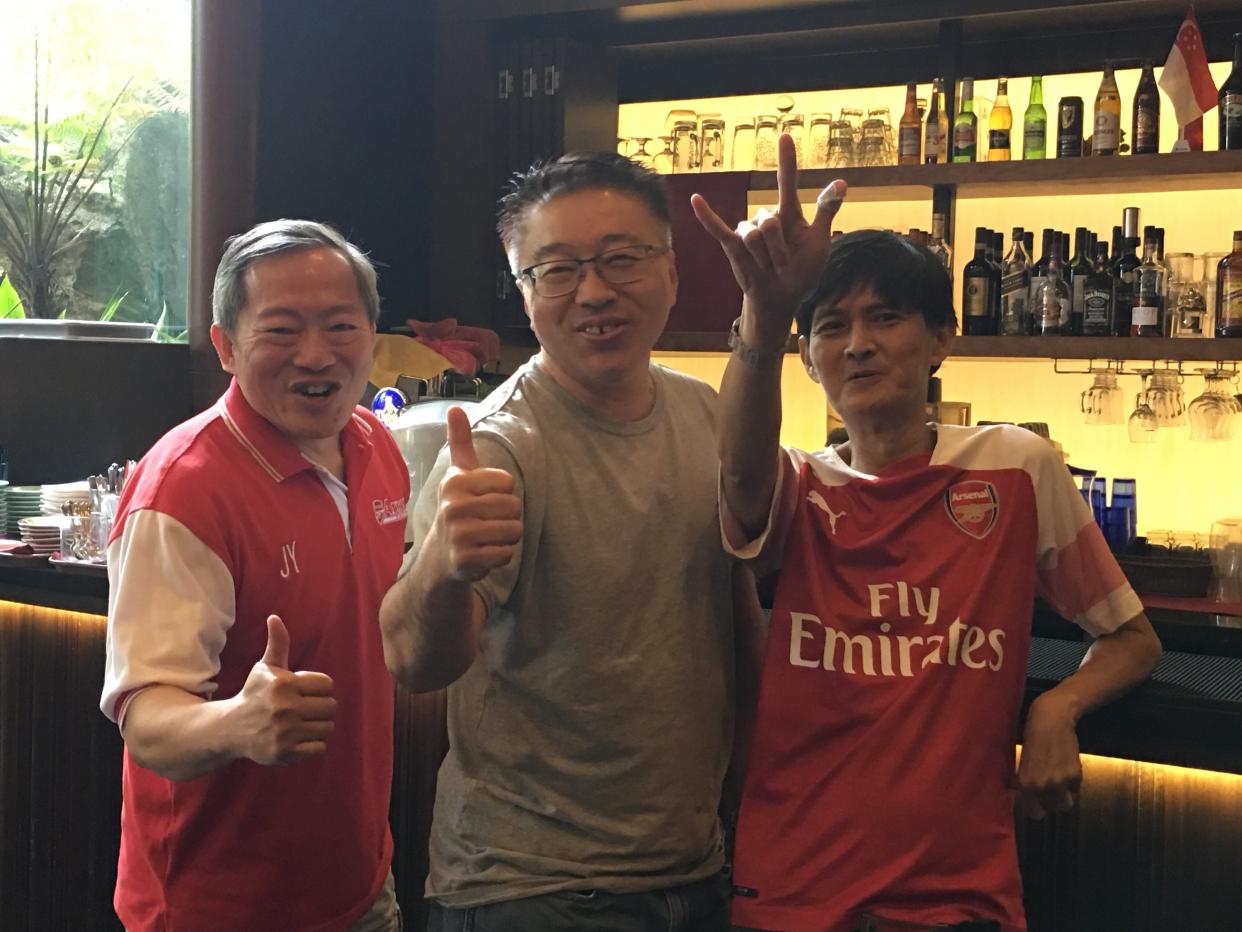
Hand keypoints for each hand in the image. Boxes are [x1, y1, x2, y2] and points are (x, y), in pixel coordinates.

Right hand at [231, 614, 336, 766]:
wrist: (229, 729)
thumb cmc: (254, 694)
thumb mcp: (265, 668)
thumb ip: (277, 643)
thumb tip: (275, 618)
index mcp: (283, 684)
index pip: (327, 684)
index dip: (320, 688)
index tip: (306, 692)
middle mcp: (284, 708)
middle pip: (331, 707)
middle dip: (322, 707)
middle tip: (307, 709)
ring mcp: (284, 732)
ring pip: (328, 728)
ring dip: (320, 726)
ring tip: (304, 724)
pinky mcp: (284, 753)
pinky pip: (319, 748)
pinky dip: (314, 745)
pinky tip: (299, 738)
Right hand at [436, 406, 521, 581]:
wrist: (441, 557)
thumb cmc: (458, 509)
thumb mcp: (459, 474)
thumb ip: (460, 441)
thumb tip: (455, 408)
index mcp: (456, 482)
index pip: (508, 482)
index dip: (503, 493)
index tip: (483, 500)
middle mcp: (453, 506)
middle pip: (515, 507)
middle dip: (508, 517)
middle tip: (486, 522)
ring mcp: (459, 534)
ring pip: (514, 531)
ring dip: (506, 538)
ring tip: (485, 538)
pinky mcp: (466, 560)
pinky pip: (506, 553)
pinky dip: (500, 556)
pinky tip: (483, 553)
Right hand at [691, 133, 846, 348]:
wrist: (782, 296)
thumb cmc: (803, 268)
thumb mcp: (820, 241)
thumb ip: (825, 211)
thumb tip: (842, 182)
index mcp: (789, 213)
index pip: (787, 182)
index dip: (786, 160)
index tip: (785, 137)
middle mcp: (767, 217)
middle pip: (770, 223)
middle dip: (779, 249)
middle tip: (785, 264)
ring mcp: (749, 230)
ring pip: (752, 236)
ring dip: (764, 258)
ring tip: (770, 268)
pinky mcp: (733, 245)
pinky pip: (717, 228)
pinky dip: (706, 215)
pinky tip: (695, 199)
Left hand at [1014, 692, 1082, 818]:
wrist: (1051, 720)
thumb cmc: (1032, 737)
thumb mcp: (1022, 760)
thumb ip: (1022, 780)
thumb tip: (1017, 792)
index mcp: (1026, 783)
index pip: (1031, 812)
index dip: (1033, 809)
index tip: (1034, 804)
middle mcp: (1043, 786)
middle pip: (1050, 811)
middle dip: (1049, 804)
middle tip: (1047, 795)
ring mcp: (1061, 781)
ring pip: (1065, 805)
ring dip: (1063, 798)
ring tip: (1058, 787)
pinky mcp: (1076, 775)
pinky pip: (1075, 790)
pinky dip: (1072, 785)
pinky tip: (1065, 770)